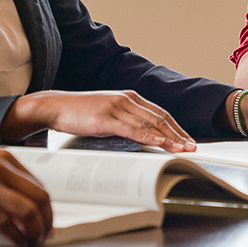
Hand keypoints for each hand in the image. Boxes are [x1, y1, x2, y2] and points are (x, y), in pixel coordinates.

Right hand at [0, 147, 53, 246]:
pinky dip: (16, 236)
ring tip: (32, 241)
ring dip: (34, 231)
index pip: (38, 184)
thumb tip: (21, 196)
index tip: (46, 220)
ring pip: (27, 212)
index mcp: (3, 158)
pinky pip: (6, 224)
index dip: (47, 207)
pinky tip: (15, 242)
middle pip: (39, 198)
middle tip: (45, 235)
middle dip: (46, 221)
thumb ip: (1, 176)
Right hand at [7, 90, 196, 151]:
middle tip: (192, 147)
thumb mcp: (107, 114)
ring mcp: (117, 108)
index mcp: (129, 97)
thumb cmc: (79, 112)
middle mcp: (126, 99)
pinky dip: (149, 137)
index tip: (187, 140)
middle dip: (178, 134)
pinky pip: (132, 129)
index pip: (160, 113)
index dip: (176, 127)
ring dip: (169, 138)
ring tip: (182, 149)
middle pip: (160, 118)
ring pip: (149, 124)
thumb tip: (142, 136)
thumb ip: (125, 120)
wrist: (55, 107)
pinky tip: (160, 143)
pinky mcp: (106, 118)